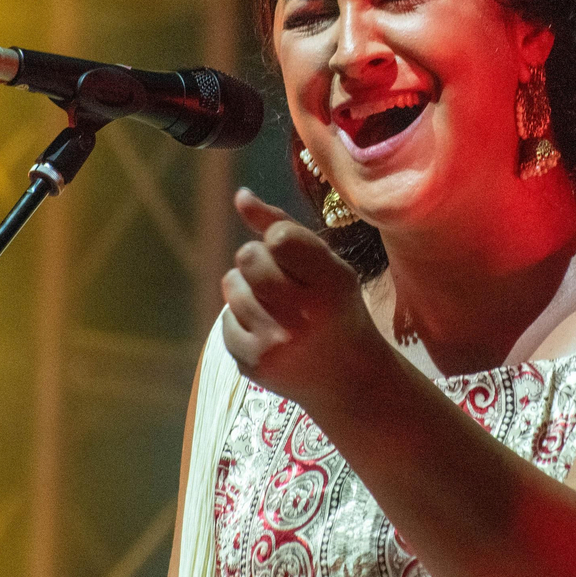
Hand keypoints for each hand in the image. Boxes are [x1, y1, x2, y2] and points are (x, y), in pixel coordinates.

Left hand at [219, 188, 383, 408]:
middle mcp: (304, 315)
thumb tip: (240, 195)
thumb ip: (284, 226)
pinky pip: (226, 319)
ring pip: (232, 286)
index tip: (292, 254)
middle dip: (257, 260)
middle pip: (248, 256)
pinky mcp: (253, 364)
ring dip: (247, 288)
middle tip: (279, 278)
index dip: (278, 238)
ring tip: (274, 304)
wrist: (349, 381)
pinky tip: (267, 330)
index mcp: (332, 283)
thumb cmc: (336, 310)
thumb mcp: (328, 266)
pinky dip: (241, 319)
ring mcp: (275, 343)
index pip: (279, 237)